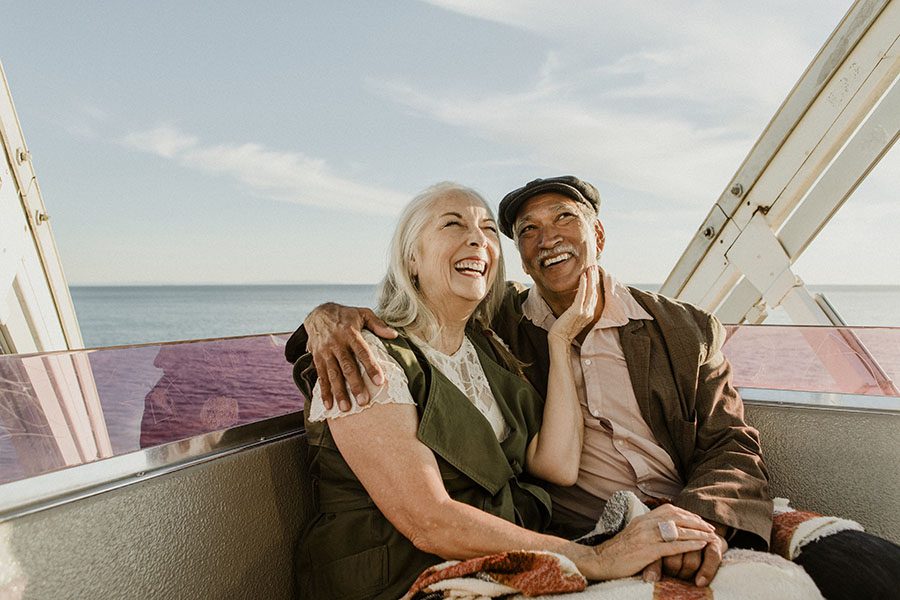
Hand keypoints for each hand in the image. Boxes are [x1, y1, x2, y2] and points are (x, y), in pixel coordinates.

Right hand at [304, 303, 397, 411]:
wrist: (318, 313)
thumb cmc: (345, 315)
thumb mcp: (362, 313)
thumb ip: (378, 324)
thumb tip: (394, 335)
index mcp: (350, 333)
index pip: (362, 351)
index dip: (371, 366)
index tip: (380, 381)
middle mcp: (337, 343)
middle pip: (347, 366)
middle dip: (355, 385)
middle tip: (363, 402)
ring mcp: (325, 352)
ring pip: (333, 374)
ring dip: (339, 392)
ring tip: (346, 409)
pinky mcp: (317, 358)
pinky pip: (321, 376)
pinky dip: (324, 392)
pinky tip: (329, 405)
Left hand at [548, 266, 598, 344]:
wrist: (559, 339)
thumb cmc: (563, 328)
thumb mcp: (573, 317)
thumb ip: (577, 309)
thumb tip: (576, 301)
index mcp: (590, 314)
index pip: (594, 295)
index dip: (595, 283)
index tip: (593, 273)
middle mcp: (589, 312)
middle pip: (594, 291)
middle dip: (594, 278)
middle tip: (594, 266)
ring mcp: (584, 312)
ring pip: (590, 291)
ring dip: (590, 278)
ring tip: (590, 267)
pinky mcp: (577, 311)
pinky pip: (582, 294)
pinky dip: (583, 284)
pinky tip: (583, 276)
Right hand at [577, 504, 717, 580]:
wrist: (600, 560)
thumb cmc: (617, 551)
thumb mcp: (633, 534)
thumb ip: (647, 529)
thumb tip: (663, 530)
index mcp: (642, 519)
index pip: (670, 510)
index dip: (687, 514)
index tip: (699, 520)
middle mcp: (645, 524)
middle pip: (677, 516)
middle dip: (696, 522)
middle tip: (710, 528)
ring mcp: (646, 536)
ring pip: (678, 530)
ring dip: (698, 532)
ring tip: (711, 536)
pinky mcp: (648, 551)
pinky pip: (673, 545)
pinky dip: (689, 544)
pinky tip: (700, 545)